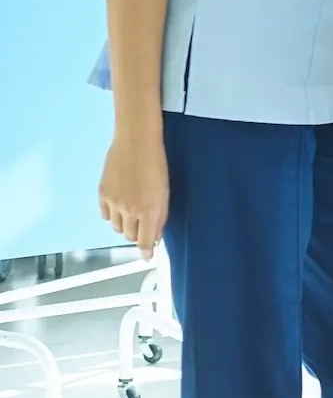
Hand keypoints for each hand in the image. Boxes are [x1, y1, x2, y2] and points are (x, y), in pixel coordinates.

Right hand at [99, 128, 168, 259]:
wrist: (136, 141)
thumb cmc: (156, 163)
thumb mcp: (165, 192)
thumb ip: (160, 216)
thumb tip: (155, 236)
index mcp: (149, 209)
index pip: (145, 240)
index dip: (146, 250)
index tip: (147, 255)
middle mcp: (130, 209)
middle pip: (130, 235)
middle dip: (137, 233)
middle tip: (143, 224)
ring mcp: (114, 202)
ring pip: (116, 227)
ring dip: (125, 224)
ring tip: (132, 209)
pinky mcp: (102, 194)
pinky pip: (105, 215)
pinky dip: (112, 214)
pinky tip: (120, 204)